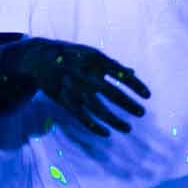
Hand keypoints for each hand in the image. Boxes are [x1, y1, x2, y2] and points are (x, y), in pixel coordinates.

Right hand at [14, 39, 149, 136]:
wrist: (39, 58)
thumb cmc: (72, 56)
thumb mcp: (91, 55)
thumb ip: (111, 65)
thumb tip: (132, 73)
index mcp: (95, 59)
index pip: (120, 73)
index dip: (135, 85)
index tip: (148, 96)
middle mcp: (85, 74)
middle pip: (111, 92)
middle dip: (128, 104)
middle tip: (142, 113)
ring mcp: (74, 88)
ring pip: (97, 108)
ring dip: (114, 120)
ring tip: (128, 128)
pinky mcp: (63, 99)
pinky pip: (81, 116)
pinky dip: (94, 126)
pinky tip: (106, 132)